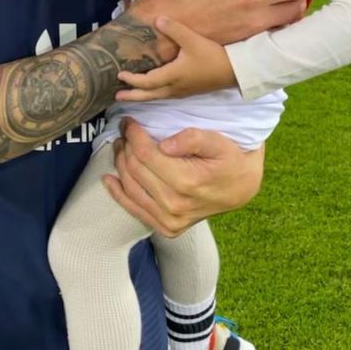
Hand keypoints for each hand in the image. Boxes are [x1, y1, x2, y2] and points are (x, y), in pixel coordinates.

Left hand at [103, 119, 263, 237]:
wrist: (242, 189)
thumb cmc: (231, 160)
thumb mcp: (218, 141)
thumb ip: (192, 139)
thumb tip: (164, 144)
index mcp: (187, 181)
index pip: (146, 154)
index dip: (133, 135)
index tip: (129, 121)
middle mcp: (175, 205)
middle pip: (135, 169)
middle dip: (126, 146)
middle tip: (124, 131)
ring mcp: (170, 220)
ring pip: (131, 187)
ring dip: (120, 164)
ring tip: (120, 147)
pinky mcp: (167, 228)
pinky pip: (134, 209)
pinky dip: (118, 194)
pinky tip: (109, 179)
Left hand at [116, 15, 235, 100]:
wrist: (234, 71)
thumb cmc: (212, 56)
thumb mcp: (193, 40)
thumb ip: (174, 29)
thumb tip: (157, 19)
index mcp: (173, 76)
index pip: (147, 81)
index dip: (132, 79)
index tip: (119, 75)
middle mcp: (175, 87)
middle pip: (149, 95)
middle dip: (132, 96)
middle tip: (116, 97)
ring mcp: (182, 91)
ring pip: (157, 97)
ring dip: (142, 96)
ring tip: (130, 95)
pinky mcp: (188, 91)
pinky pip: (165, 95)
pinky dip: (154, 94)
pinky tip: (153, 90)